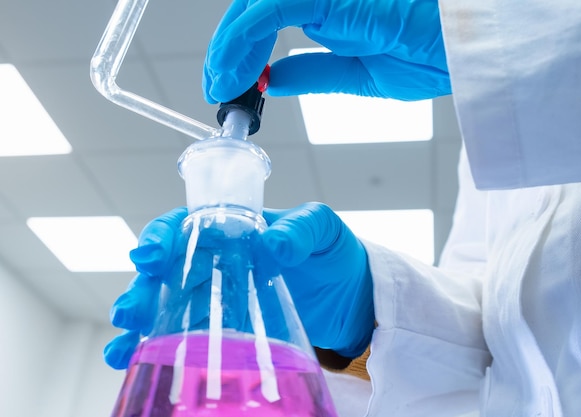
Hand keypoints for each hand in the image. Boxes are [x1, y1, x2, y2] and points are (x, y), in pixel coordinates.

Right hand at [104, 203, 374, 368]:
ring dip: (142, 324)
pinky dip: (159, 347)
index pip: (185, 227)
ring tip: (124, 347)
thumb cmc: (333, 253)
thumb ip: (301, 229)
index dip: (160, 238)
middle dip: (143, 290)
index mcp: (232, 230)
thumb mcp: (323, 230)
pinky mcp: (228, 328)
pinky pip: (187, 335)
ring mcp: (220, 297)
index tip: (149, 257)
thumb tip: (274, 244)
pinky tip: (137, 361)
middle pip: (167, 271)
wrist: (353, 297)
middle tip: (131, 314)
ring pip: (168, 305)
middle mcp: (218, 262)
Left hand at [203, 0, 449, 103]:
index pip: (267, 19)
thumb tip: (273, 78)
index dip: (241, 51)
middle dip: (226, 51)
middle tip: (217, 88)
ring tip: (220, 86)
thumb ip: (312, 72)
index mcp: (329, 7)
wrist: (468, 50)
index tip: (229, 85)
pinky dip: (241, 43)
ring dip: (227, 48)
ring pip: (252, 7)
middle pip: (252, 10)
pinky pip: (266, 11)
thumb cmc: (432, 53)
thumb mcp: (357, 74)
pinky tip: (231, 74)